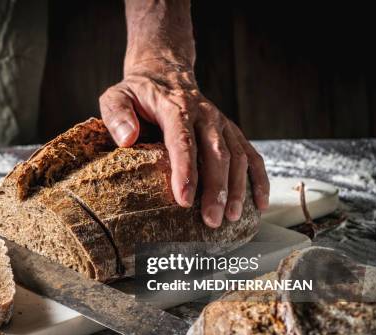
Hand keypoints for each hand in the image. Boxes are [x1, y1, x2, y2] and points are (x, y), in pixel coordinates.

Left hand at [99, 59, 269, 227]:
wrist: (164, 73)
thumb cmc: (137, 94)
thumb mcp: (116, 97)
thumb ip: (117, 116)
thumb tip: (127, 139)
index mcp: (175, 108)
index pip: (183, 140)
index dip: (185, 171)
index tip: (184, 199)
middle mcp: (204, 114)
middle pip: (215, 153)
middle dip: (216, 189)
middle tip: (212, 220)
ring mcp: (221, 123)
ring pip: (236, 156)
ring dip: (237, 188)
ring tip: (232, 218)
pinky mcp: (231, 132)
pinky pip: (250, 155)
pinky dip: (258, 179)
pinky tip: (259, 204)